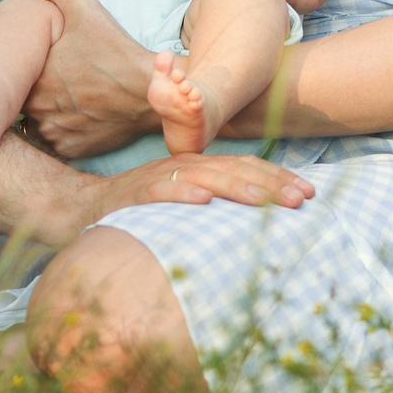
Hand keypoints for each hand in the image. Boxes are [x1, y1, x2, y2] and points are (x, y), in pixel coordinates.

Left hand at [20, 0, 162, 158]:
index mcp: (32, 77)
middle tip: (59, 82)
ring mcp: (52, 132)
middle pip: (25, 100)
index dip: (29, 69)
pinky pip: (57, 142)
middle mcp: (35, 109)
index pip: (16, 75)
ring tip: (70, 100)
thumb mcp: (86, 9)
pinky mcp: (70, 150)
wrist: (149, 90)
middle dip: (37, 92)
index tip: (45, 64)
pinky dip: (65, 132)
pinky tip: (79, 117)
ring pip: (39, 123)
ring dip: (48, 114)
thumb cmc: (115, 50)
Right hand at [86, 148, 315, 219]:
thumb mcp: (185, 205)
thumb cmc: (142, 211)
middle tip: (303, 199)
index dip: (280, 177)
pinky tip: (202, 203)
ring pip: (204, 178)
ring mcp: (159, 178)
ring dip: (237, 188)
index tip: (310, 193)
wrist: (81, 208)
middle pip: (235, 169)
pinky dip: (181, 194)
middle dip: (272, 183)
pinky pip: (160, 192)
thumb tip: (263, 224)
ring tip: (265, 202)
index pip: (247, 168)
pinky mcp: (135, 194)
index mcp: (201, 169)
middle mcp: (184, 168)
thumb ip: (218, 208)